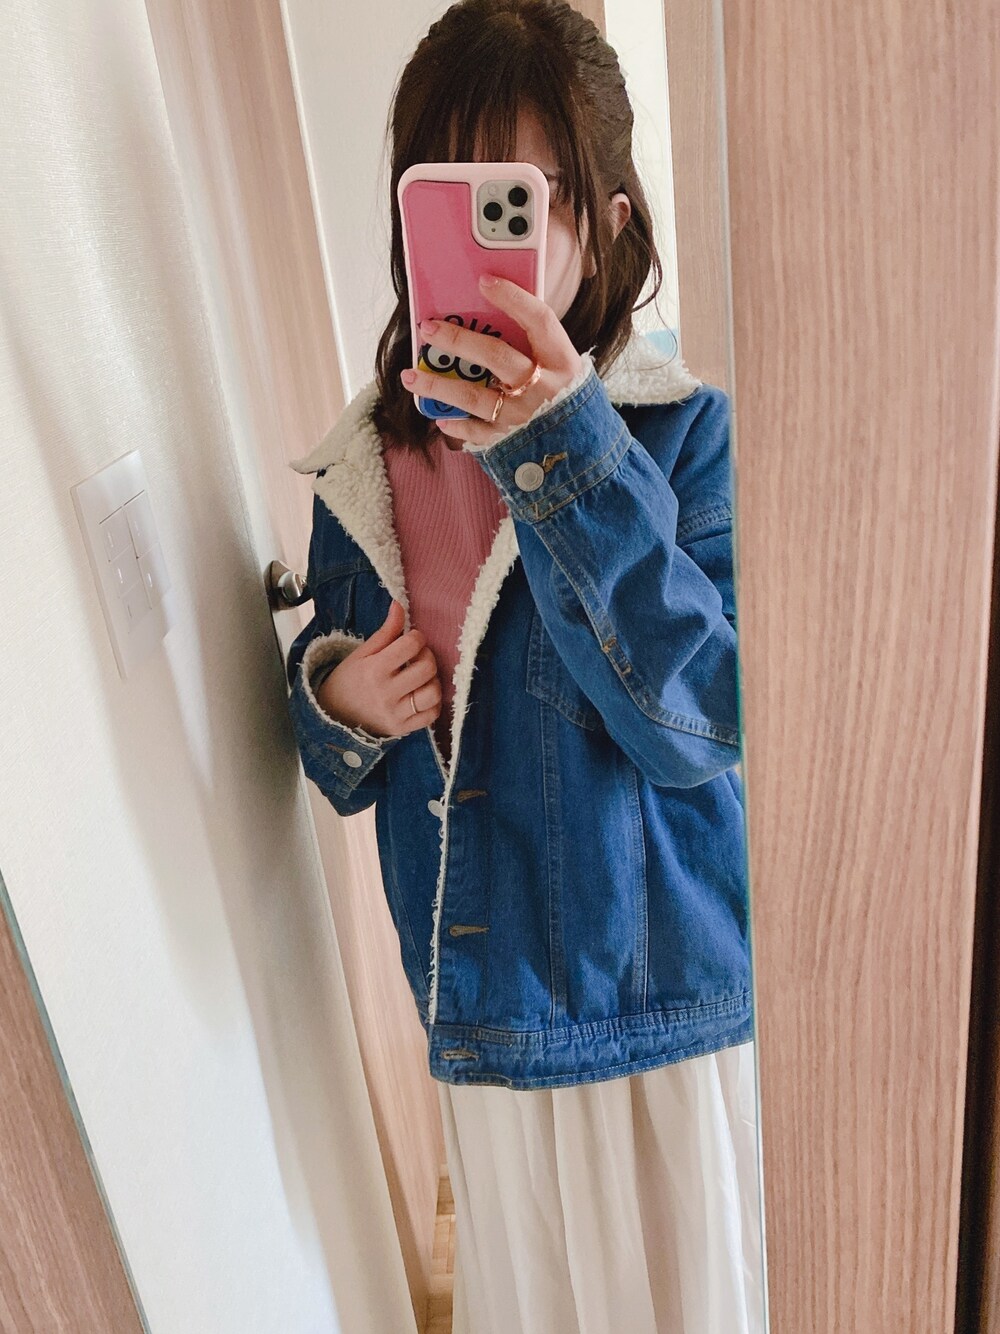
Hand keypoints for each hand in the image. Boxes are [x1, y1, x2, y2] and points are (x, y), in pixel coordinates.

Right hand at [316, 600, 441, 737]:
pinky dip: (433, 703)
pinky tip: (422, 694)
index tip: (412, 639)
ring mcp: (395, 713)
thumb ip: (386, 631)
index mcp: (375, 669)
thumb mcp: (362, 653)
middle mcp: (386, 693)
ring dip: (433, 681)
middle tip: (419, 656)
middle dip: (428, 657)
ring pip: (432, 694)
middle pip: (426, 669)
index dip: (417, 637)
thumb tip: (400, 604)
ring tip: (423, 677)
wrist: (332, 715)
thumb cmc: (349, 680)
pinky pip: (431, 716)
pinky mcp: (401, 729)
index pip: (411, 645)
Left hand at [399, 273, 585, 449]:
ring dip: (439, 386)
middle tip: (428, 328)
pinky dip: (457, 427)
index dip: (513, 299)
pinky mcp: (512, 442)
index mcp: (562, 362)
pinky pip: (478, 434)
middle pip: (498, 357)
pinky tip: (439, 417)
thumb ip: (537, 345)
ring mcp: (525, 417)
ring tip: (410, 377)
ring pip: (476, 397)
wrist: (587, 453)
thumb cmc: (568, 400)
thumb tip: (494, 312)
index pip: (539, 321)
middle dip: (459, 340)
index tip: (484, 280)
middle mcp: (544, 388)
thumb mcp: (564, 368)